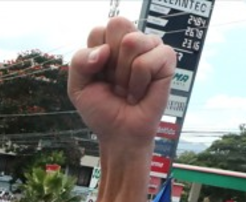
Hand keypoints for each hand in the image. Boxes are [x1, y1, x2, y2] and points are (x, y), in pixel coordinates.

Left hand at [68, 18, 174, 148]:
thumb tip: (104, 51)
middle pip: (118, 24)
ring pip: (133, 42)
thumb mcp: (78, 86)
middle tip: (114, 81)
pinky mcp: (167, 60)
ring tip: (127, 88)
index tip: (99, 77)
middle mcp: (131, 41)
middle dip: (111, 61)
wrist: (119, 133)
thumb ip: (79, 62)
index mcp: (109, 42)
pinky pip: (150, 59)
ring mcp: (150, 48)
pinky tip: (140, 92)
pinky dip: (140, 82)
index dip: (95, 58)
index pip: (99, 31)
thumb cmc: (101, 109)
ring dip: (124, 74)